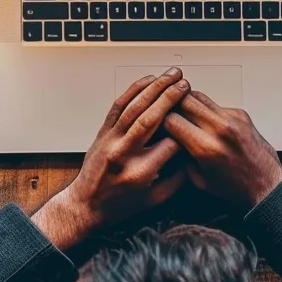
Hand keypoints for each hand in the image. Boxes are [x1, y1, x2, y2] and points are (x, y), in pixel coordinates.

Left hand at [32, 68, 190, 249]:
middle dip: (171, 98)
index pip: (170, 143)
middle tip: (186, 85)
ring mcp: (110, 141)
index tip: (195, 123)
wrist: (85, 205)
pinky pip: (118, 105)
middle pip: (151, 118)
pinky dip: (134, 90)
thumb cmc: (120, 204)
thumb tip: (194, 154)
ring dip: (155, 88)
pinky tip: (148, 81)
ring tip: (172, 76)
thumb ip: (178, 178)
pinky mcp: (103, 133)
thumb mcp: (156, 200)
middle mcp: (123, 153)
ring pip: (135, 107)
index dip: (186, 131)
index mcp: (140, 172)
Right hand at [162, 91, 281, 207]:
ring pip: (199, 97)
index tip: (157, 125)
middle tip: (165, 111)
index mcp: (206, 148)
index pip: (172, 119)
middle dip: (171, 106)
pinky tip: (204, 120)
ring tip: (181, 112)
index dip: (160, 121)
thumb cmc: (234, 186)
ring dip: (187, 102)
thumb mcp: (198, 179)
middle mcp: (220, 129)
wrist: (266, 184)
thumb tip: (168, 139)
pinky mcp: (241, 114)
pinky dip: (206, 110)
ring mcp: (233, 119)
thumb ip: (181, 156)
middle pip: (184, 101)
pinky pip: (216, 104)